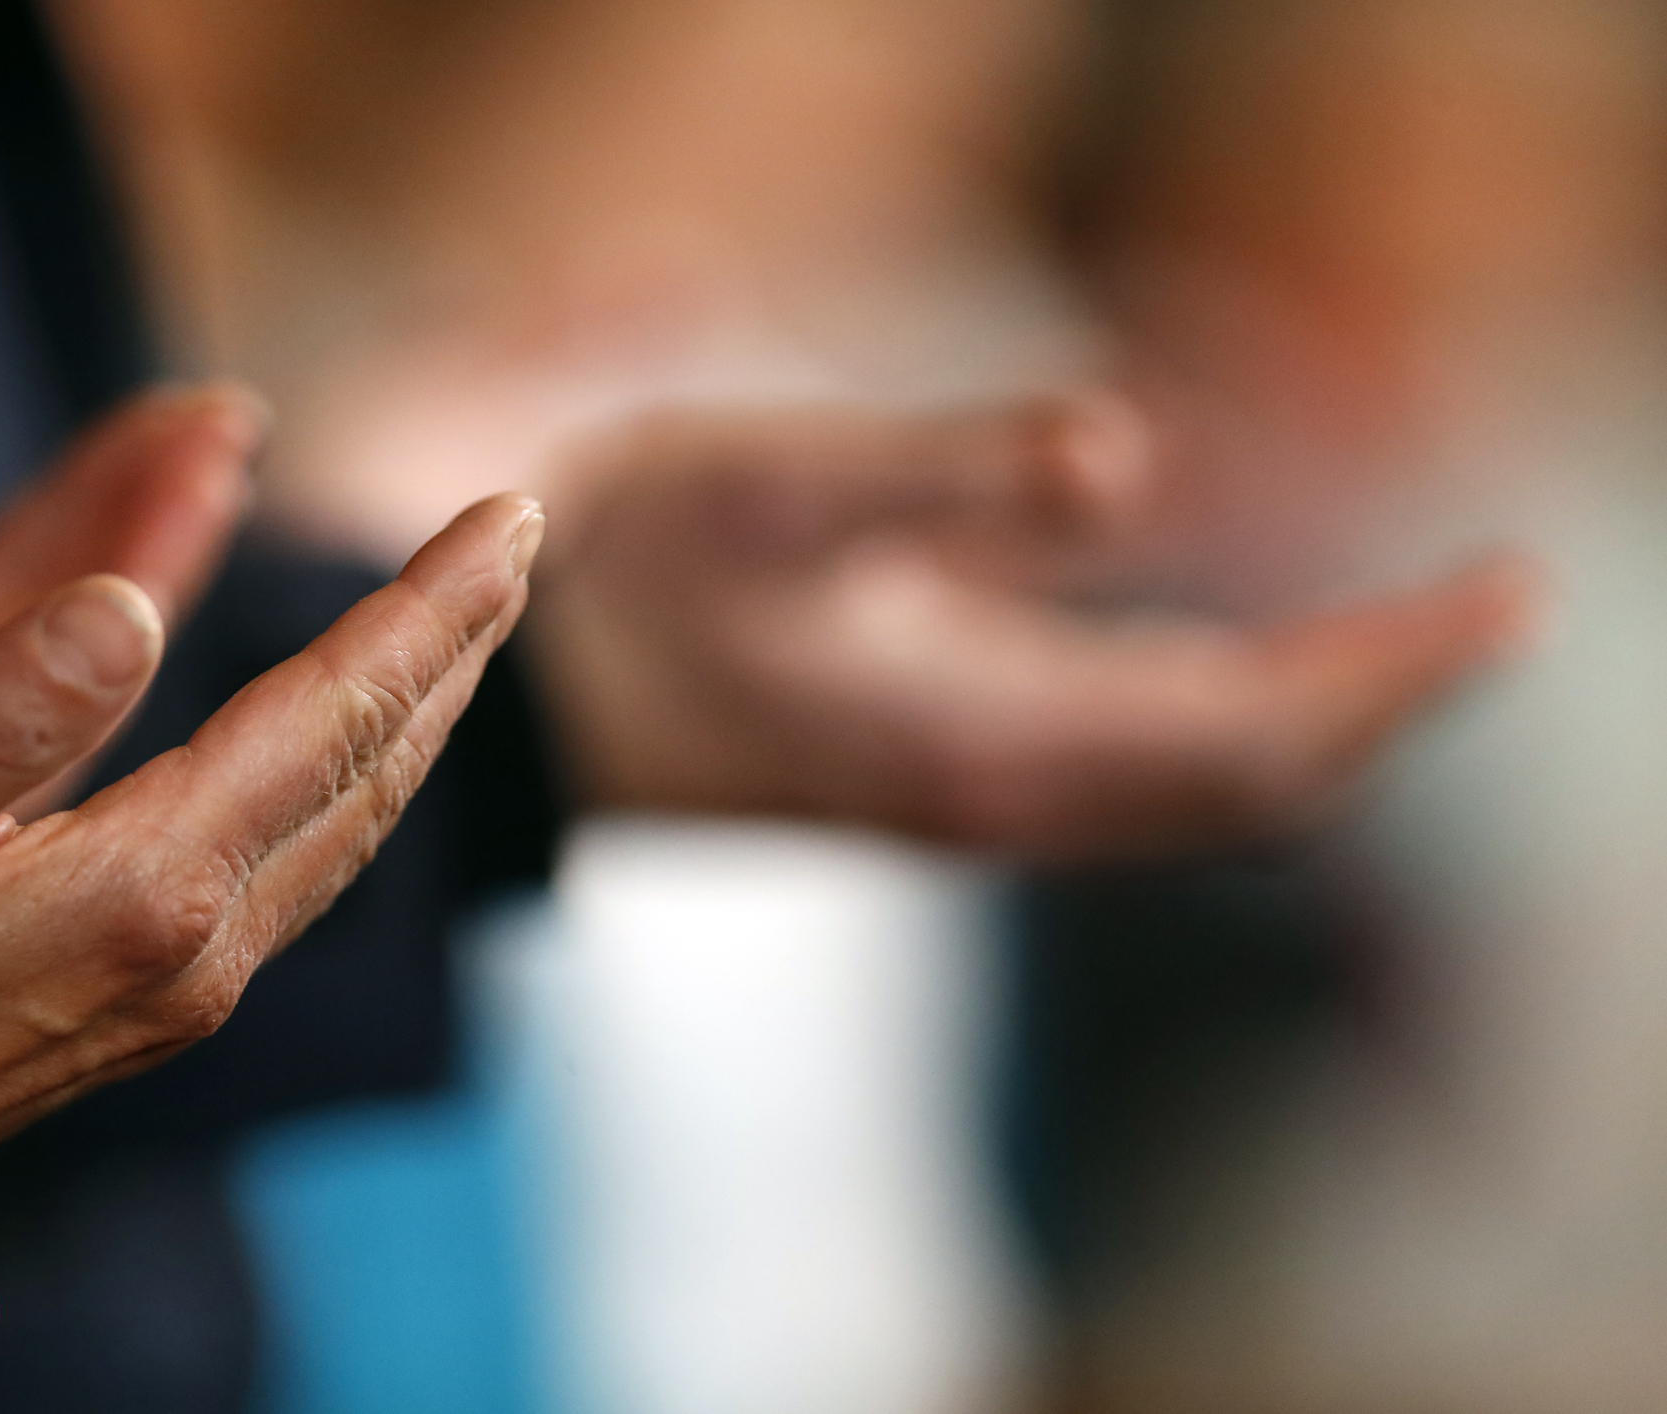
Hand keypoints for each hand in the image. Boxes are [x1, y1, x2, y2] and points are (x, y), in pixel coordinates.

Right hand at [0, 494, 543, 1151]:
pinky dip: (357, 781)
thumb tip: (129, 605)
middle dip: (455, 643)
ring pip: (354, 820)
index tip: (506, 515)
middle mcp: (208, 937)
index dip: (427, 604)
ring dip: (418, 713)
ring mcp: (198, 978)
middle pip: (375, 763)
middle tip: (515, 539)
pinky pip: (311, 865)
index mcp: (155, 878)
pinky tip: (349, 756)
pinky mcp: (169, 999)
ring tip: (458, 629)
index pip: (338, 709)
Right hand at [529, 396, 1535, 860]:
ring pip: (1196, 780)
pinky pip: (1130, 763)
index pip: (1252, 729)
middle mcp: (1003, 788)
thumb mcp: (774, 490)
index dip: (1390, 671)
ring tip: (1410, 636)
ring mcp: (970, 790)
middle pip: (1251, 774)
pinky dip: (1224, 713)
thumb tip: (1130, 456)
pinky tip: (1236, 656)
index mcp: (986, 735)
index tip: (1506, 596)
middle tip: (1494, 604)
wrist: (521, 716)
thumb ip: (950, 477)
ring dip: (1315, 711)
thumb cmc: (627, 584)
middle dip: (1383, 695)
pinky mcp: (938, 767)